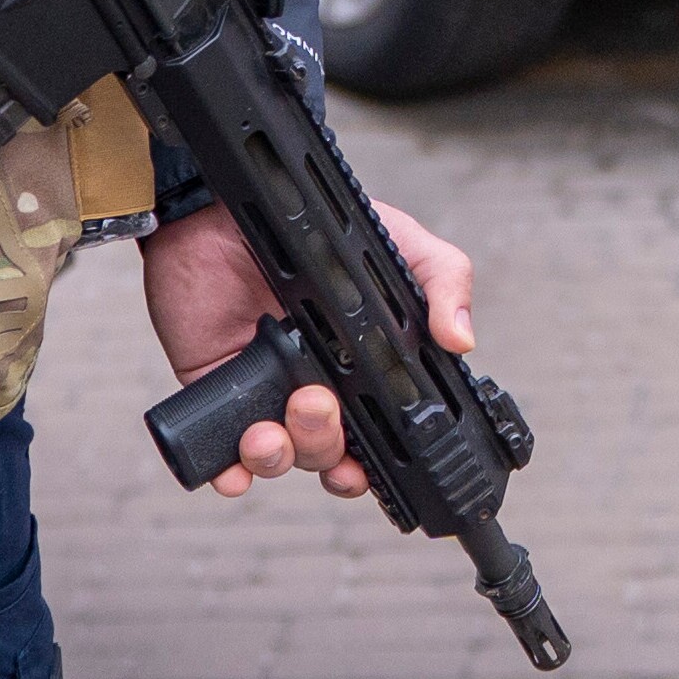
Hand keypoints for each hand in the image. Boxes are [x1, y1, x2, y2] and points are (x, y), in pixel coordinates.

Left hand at [141, 199, 476, 503]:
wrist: (233, 207)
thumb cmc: (317, 227)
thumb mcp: (398, 245)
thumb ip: (444, 279)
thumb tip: (463, 338)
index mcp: (361, 371)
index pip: (375, 438)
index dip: (374, 463)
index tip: (369, 465)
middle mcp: (314, 389)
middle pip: (326, 453)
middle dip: (324, 447)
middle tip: (314, 402)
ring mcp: (263, 391)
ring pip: (277, 458)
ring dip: (278, 459)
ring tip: (270, 430)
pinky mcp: (216, 387)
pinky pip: (219, 449)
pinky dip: (226, 471)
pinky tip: (233, 468)